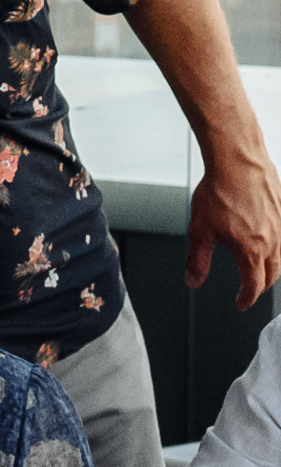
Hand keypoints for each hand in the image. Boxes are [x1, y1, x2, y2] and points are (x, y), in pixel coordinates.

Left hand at [189, 149, 280, 306]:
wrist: (238, 161)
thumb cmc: (220, 191)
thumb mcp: (200, 231)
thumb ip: (197, 260)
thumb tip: (193, 281)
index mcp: (252, 250)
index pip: (254, 285)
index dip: (246, 298)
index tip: (241, 304)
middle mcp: (273, 240)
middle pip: (272, 273)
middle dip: (261, 285)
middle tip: (251, 290)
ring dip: (271, 267)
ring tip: (260, 269)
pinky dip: (277, 247)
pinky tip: (267, 241)